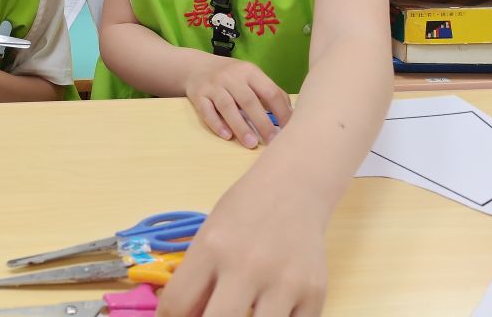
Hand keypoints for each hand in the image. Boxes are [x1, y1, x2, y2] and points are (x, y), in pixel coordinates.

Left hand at [156, 163, 328, 316]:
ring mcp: (285, 282)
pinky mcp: (315, 293)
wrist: (295, 187)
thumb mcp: (210, 235)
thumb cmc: (244, 211)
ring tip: (243, 311)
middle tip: (213, 314)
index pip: (176, 305)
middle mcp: (247, 265)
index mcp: (212, 247)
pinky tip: (270, 309)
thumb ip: (198, 281)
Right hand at [184, 57, 291, 148]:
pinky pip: (207, 111)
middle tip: (273, 142)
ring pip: (227, 107)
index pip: (270, 91)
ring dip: (240, 126)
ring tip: (251, 144)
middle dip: (262, 123)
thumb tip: (291, 114)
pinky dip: (217, 124)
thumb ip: (268, 91)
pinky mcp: (198, 95)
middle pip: (249, 100)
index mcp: (249, 71)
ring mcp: (213, 86)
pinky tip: (226, 136)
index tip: (290, 129)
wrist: (195, 66)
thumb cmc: (231, 75)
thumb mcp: (250, 76)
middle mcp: (231, 77)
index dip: (281, 111)